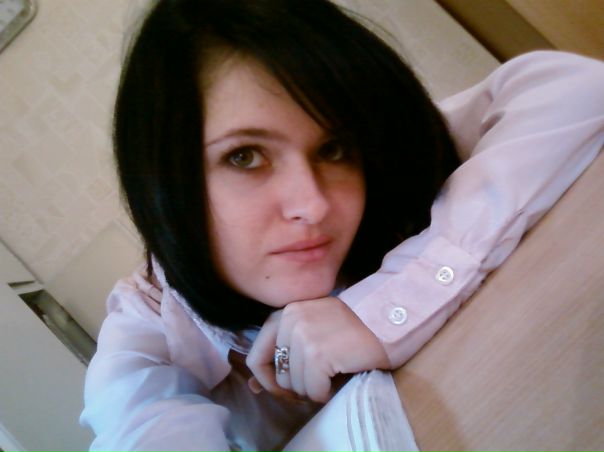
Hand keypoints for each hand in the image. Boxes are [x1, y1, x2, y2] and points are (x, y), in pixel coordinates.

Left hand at [246, 297, 389, 402]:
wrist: (384, 321)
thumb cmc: (349, 328)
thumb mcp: (310, 330)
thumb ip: (282, 351)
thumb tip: (255, 386)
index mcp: (285, 314)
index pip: (257, 355)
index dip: (269, 378)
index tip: (286, 387)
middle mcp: (290, 321)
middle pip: (279, 376)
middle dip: (298, 386)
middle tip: (319, 380)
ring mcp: (303, 337)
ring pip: (295, 386)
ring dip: (314, 389)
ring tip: (333, 373)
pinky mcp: (318, 354)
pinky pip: (313, 391)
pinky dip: (326, 393)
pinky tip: (339, 379)